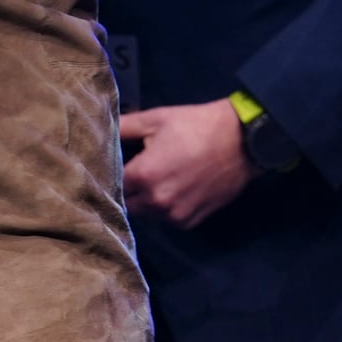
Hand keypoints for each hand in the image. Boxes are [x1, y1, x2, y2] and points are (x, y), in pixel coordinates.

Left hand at [119, 100, 255, 228]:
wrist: (242, 141)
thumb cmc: (196, 125)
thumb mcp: (155, 119)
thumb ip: (122, 127)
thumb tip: (99, 130)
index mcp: (143, 176)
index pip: (111, 184)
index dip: (108, 176)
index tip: (108, 168)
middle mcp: (156, 201)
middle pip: (126, 203)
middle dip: (125, 191)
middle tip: (131, 175)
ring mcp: (175, 215)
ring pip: (146, 214)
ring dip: (144, 202)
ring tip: (153, 181)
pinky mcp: (191, 221)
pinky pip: (167, 220)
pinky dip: (164, 209)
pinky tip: (171, 189)